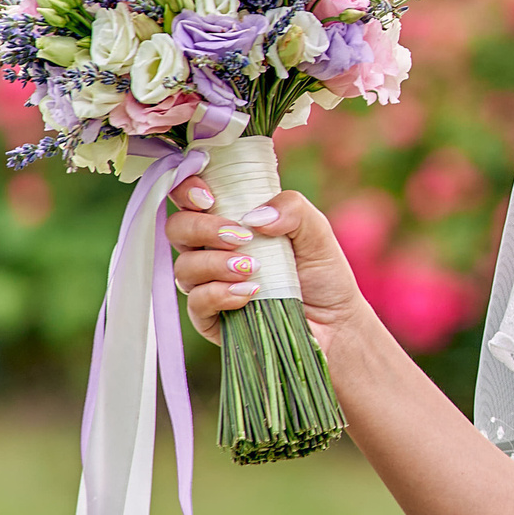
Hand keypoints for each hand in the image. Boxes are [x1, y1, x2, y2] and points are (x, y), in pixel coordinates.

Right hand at [167, 177, 369, 354]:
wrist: (336, 324)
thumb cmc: (323, 274)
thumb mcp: (316, 230)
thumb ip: (292, 208)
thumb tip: (254, 217)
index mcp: (231, 221)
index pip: (191, 198)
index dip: (186, 190)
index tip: (208, 197)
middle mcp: (213, 251)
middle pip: (177, 229)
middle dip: (202, 228)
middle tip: (241, 237)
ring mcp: (209, 285)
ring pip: (184, 267)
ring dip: (214, 263)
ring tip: (253, 268)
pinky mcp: (212, 320)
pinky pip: (196, 304)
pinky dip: (219, 294)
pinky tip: (249, 293)